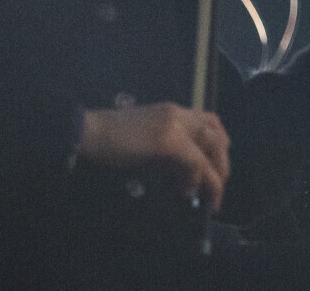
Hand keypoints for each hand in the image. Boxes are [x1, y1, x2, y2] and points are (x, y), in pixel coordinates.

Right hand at [78, 103, 230, 211]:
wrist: (88, 132)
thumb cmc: (109, 138)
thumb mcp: (145, 138)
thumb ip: (165, 149)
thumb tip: (180, 172)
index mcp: (173, 111)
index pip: (210, 120)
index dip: (221, 141)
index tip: (219, 161)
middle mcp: (179, 115)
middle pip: (216, 137)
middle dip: (221, 164)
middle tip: (219, 186)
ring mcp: (176, 127)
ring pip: (209, 153)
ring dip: (213, 178)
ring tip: (209, 198)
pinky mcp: (169, 143)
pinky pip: (194, 164)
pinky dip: (195, 181)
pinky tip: (186, 193)